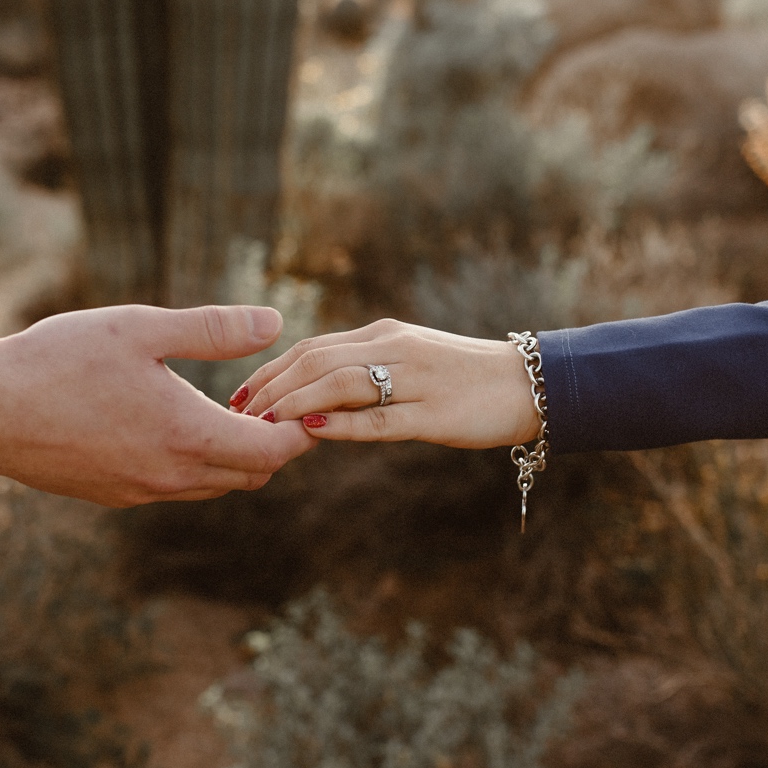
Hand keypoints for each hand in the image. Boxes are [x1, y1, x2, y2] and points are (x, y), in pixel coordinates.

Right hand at [0, 305, 317, 505]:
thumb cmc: (57, 361)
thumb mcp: (140, 328)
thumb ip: (211, 330)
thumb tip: (274, 324)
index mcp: (188, 436)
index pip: (274, 450)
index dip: (299, 426)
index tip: (300, 394)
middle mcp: (171, 477)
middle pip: (252, 473)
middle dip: (272, 440)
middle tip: (268, 395)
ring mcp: (141, 492)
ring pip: (214, 484)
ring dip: (232, 453)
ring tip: (225, 405)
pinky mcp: (113, 495)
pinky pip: (175, 487)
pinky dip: (195, 462)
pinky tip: (173, 421)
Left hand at [229, 319, 540, 448]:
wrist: (531, 384)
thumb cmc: (466, 380)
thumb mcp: (411, 364)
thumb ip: (367, 372)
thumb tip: (316, 397)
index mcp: (384, 335)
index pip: (313, 346)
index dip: (270, 369)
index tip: (239, 392)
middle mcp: (394, 348)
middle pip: (316, 360)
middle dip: (270, 386)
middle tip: (237, 413)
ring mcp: (414, 379)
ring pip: (340, 383)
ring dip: (294, 403)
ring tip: (261, 423)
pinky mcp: (433, 412)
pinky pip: (379, 417)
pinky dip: (341, 423)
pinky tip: (311, 432)